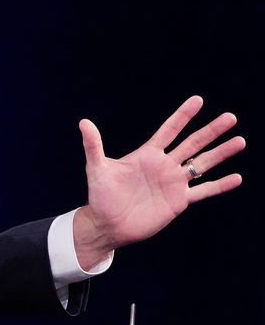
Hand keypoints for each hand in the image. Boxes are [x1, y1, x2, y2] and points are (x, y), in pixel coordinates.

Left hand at [73, 96, 244, 268]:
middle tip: (231, 117)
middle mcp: (164, 166)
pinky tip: (237, 177)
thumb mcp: (97, 168)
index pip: (169, 130)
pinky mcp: (178, 202)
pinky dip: (220, 185)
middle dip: (211, 130)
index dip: (183, 115)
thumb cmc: (100, 195)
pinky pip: (203, 191)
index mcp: (147, 155)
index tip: (198, 100)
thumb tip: (83, 122)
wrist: (108, 224)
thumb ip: (94, 146)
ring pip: (202, 164)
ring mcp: (173, 183)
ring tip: (240, 140)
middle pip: (193, 143)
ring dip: (221, 153)